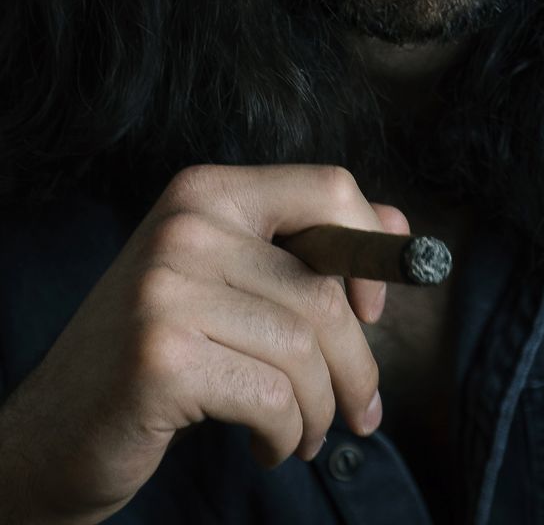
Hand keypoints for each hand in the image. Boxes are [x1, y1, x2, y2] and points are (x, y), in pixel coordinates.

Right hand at [0, 164, 407, 524]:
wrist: (52, 431)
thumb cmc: (160, 352)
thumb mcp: (230, 280)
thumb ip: (312, 247)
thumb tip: (403, 228)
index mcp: (206, 189)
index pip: (328, 186)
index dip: (371, 249)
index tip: (371, 311)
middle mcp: (187, 224)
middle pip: (325, 287)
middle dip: (357, 364)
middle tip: (362, 411)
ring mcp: (168, 286)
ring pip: (305, 348)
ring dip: (322, 409)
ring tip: (308, 434)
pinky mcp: (162, 355)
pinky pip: (274, 398)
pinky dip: (288, 435)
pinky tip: (268, 445)